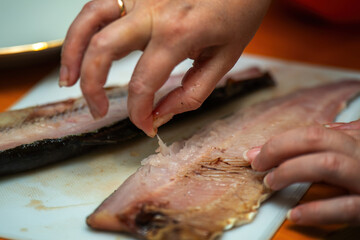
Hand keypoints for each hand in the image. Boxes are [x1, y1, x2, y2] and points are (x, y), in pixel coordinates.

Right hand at [60, 0, 270, 136]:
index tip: (143, 124)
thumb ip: (192, 92)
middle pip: (101, 48)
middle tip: (97, 110)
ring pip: (88, 19)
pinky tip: (84, 46)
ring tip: (68, 81)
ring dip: (71, 52)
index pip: (143, 82)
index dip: (138, 111)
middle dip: (91, 87)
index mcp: (179, 32)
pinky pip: (99, 5)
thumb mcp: (225, 58)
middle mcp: (152, 10)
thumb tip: (161, 114)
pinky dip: (83, 28)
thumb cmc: (239, 11)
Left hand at [246, 121, 359, 224]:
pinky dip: (318, 210)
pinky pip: (346, 207)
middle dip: (280, 148)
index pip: (311, 133)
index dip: (279, 142)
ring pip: (328, 164)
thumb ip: (347, 136)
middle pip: (316, 138)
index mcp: (357, 139)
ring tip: (271, 182)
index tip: (254, 153)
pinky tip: (296, 214)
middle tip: (257, 163)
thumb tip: (322, 126)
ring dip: (292, 171)